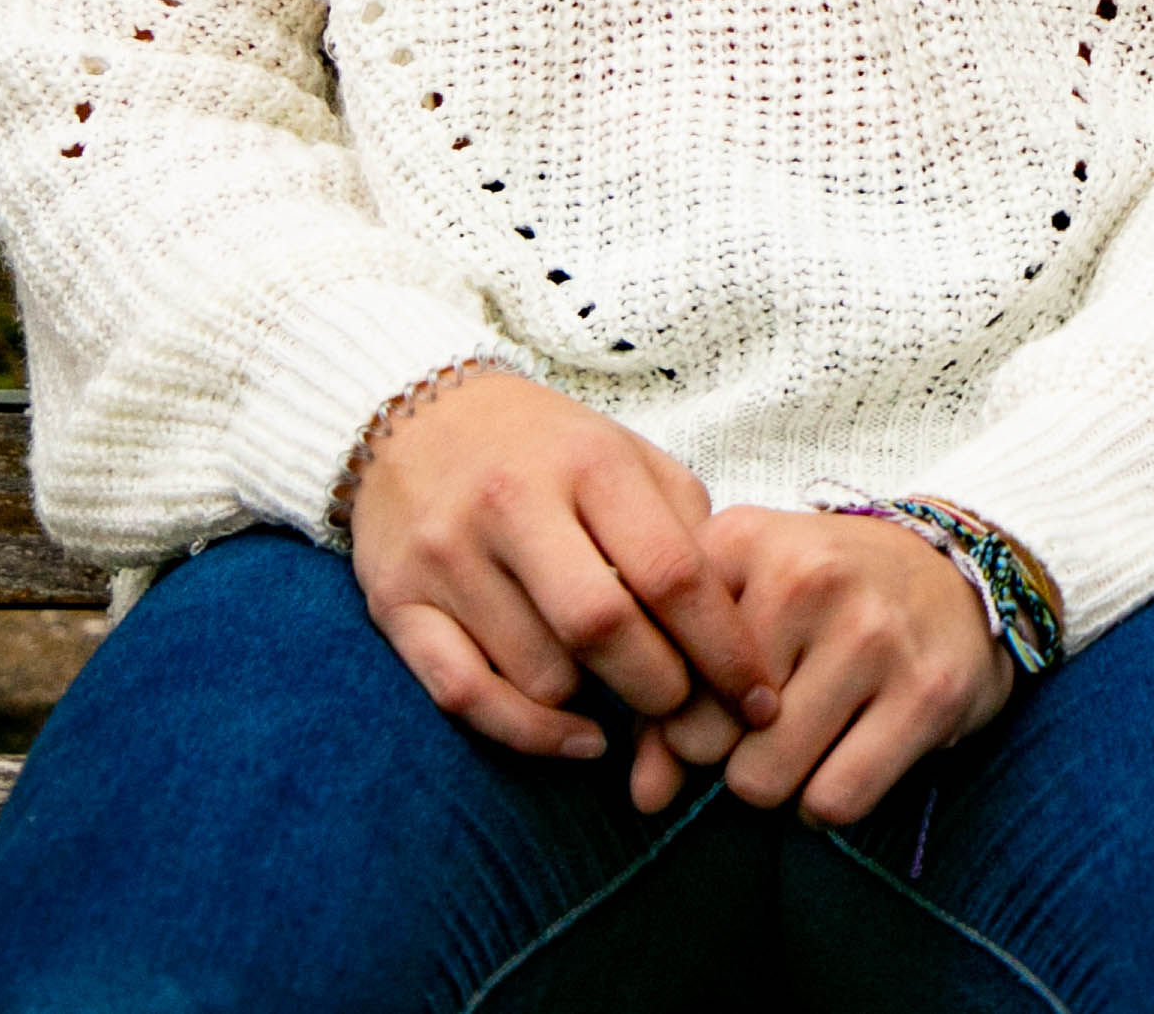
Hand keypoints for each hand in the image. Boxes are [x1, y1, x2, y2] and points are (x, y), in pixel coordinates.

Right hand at [348, 367, 777, 773]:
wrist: (415, 417)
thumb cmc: (548, 452)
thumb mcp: (627, 459)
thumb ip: (684, 530)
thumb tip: (737, 630)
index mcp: (589, 463)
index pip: (671, 573)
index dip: (724, 649)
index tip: (757, 699)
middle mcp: (513, 504)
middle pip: (603, 628)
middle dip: (662, 689)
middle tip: (692, 712)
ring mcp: (449, 556)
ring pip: (540, 672)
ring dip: (595, 703)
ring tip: (620, 690)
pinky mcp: (396, 603)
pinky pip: (466, 695)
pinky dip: (530, 734)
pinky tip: (579, 737)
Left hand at [629, 508, 1015, 827]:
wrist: (959, 573)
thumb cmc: (823, 602)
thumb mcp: (739, 615)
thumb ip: (673, 701)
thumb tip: (646, 798)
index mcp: (744, 542)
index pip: (659, 679)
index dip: (676, 716)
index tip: (713, 705)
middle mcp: (808, 577)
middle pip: (704, 742)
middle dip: (726, 755)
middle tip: (768, 725)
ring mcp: (873, 633)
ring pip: (764, 781)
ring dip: (778, 785)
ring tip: (805, 743)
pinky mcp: (927, 692)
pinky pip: (834, 801)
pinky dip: (826, 804)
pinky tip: (843, 762)